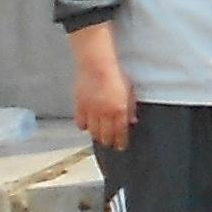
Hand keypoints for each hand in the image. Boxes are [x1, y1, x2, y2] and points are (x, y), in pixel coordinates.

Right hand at [69, 25, 135, 152]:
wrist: (96, 65)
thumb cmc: (116, 75)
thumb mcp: (130, 91)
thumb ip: (130, 108)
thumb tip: (132, 121)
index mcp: (119, 110)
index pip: (120, 133)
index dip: (120, 143)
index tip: (121, 147)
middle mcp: (104, 113)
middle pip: (105, 136)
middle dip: (109, 141)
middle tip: (111, 143)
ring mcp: (91, 111)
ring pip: (93, 132)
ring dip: (97, 135)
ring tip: (100, 136)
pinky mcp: (79, 106)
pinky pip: (81, 123)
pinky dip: (85, 126)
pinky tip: (88, 125)